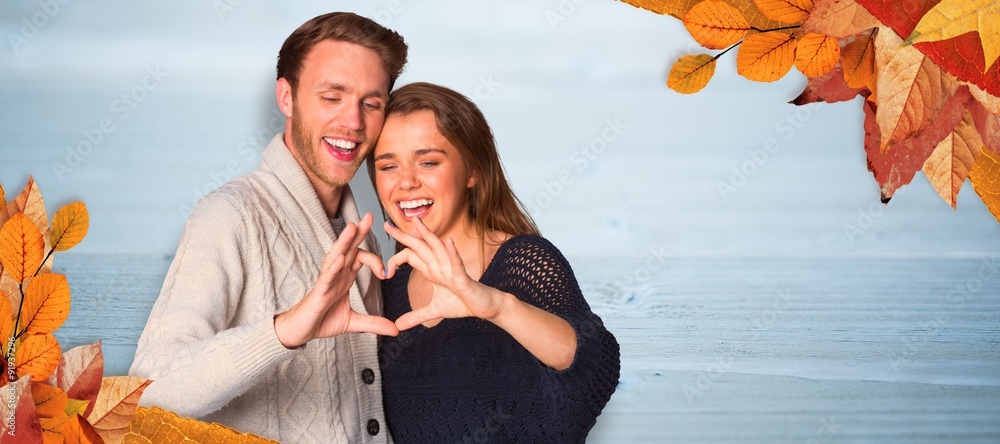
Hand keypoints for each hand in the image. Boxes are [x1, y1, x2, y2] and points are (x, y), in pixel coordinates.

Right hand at [275, 212, 397, 347]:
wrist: (301, 332)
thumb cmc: (323, 321)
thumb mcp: (354, 322)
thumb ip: (374, 323)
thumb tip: (396, 329)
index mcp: (345, 277)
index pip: (361, 258)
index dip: (376, 261)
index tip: (387, 274)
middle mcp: (336, 274)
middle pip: (348, 248)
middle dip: (359, 232)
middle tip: (370, 215)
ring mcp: (326, 281)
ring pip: (335, 256)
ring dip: (344, 241)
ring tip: (352, 227)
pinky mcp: (318, 292)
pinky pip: (325, 277)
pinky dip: (333, 267)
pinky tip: (340, 259)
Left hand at [384, 217, 507, 330]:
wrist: (484, 307)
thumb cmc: (463, 303)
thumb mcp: (435, 311)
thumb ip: (416, 316)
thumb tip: (398, 326)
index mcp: (432, 270)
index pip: (410, 257)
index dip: (395, 260)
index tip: (383, 272)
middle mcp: (440, 265)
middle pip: (419, 246)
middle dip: (403, 235)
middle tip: (386, 224)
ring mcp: (452, 270)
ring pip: (438, 248)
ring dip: (427, 234)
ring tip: (416, 220)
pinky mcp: (463, 278)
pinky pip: (457, 263)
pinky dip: (453, 253)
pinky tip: (449, 242)